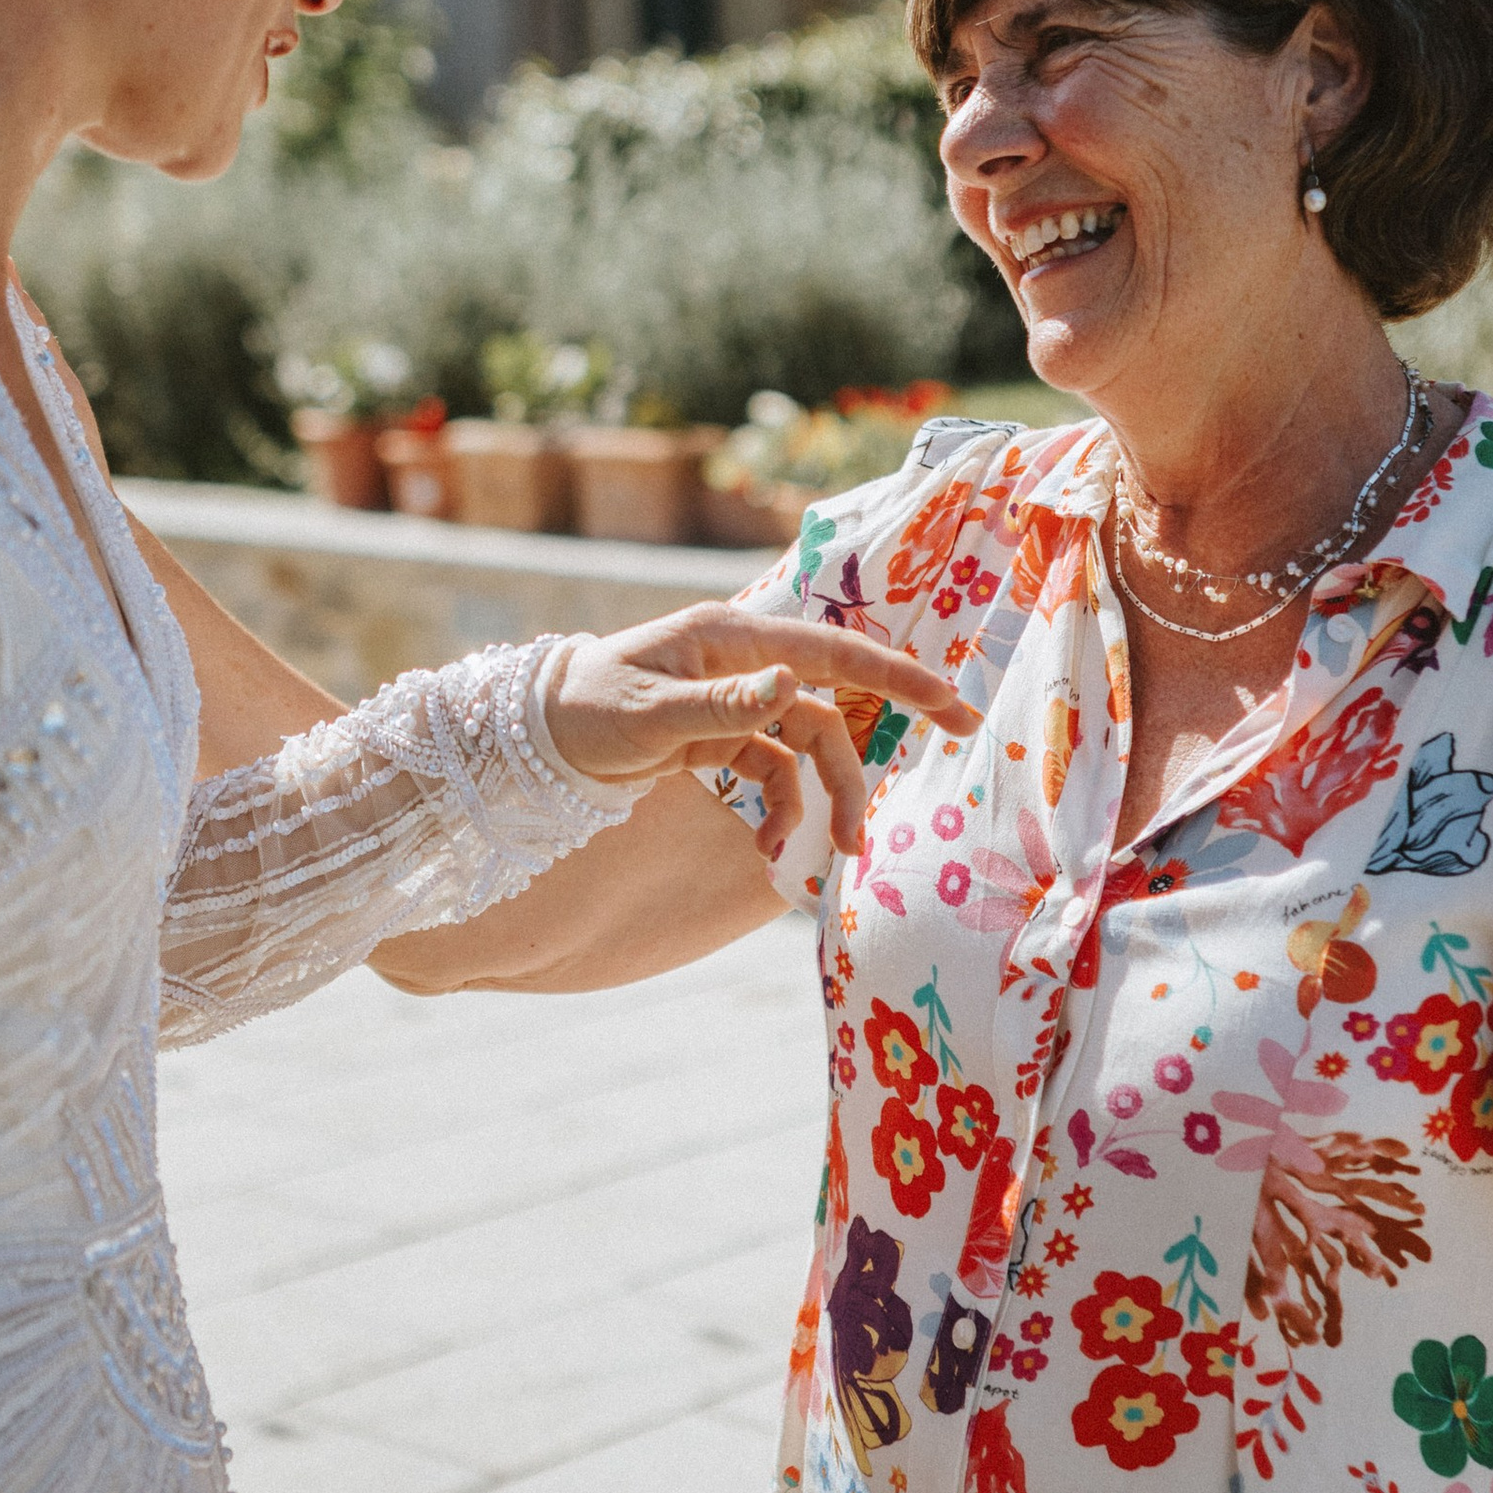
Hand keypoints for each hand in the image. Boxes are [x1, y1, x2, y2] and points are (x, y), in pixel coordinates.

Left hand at [546, 609, 978, 862]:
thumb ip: (721, 704)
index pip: (828, 651)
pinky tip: (777, 854)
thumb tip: (790, 682)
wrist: (533, 738)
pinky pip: (775, 774)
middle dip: (892, 722)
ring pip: (810, 744)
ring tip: (835, 855)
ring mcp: (736, 699)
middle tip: (958, 736)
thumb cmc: (582, 710)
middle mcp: (741, 662)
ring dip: (828, 798)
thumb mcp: (647, 714)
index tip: (949, 700)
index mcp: (728, 637)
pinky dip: (784, 813)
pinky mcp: (723, 737)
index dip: (895, 674)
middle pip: (835, 693)